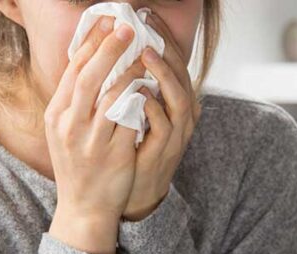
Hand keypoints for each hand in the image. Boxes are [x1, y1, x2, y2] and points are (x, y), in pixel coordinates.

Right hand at [45, 16, 143, 253]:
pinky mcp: (114, 155)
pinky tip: (151, 87)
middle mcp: (69, 127)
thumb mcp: (65, 131)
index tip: (108, 22)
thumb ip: (75, 100)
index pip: (73, 71)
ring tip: (145, 56)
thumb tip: (91, 60)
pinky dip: (141, 101)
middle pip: (89, 78)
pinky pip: (130, 121)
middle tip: (129, 29)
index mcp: (56, 116)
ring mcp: (91, 142)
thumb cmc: (78, 165)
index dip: (91, 44)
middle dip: (109, 49)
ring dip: (130, 72)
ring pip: (112, 97)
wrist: (84, 208)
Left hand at [121, 12, 201, 222]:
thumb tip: (114, 52)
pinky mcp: (164, 153)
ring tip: (146, 55)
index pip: (173, 62)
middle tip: (148, 28)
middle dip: (167, 49)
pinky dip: (153, 110)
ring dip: (163, 76)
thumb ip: (132, 86)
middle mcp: (181, 116)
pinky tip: (139, 95)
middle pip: (182, 75)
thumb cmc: (131, 149)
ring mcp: (175, 135)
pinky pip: (163, 128)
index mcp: (174, 102)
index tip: (147, 16)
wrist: (131, 193)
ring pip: (179, 99)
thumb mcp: (134, 112)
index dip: (163, 38)